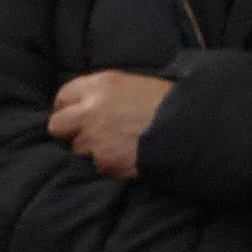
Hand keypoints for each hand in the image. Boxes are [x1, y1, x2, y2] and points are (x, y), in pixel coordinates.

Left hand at [47, 72, 174, 179]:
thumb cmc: (173, 103)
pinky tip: (128, 158)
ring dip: (93, 150)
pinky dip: (110, 165)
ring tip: (117, 147)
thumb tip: (93, 103)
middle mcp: (92, 110)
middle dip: (71, 131)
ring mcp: (96, 138)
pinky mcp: (106, 162)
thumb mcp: (138, 85)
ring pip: (78, 149)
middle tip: (89, 134)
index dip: (69, 107)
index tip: (77, 114)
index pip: (63, 96)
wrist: (193, 127)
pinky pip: (98, 166)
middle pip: (58, 125)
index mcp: (101, 85)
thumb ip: (109, 93)